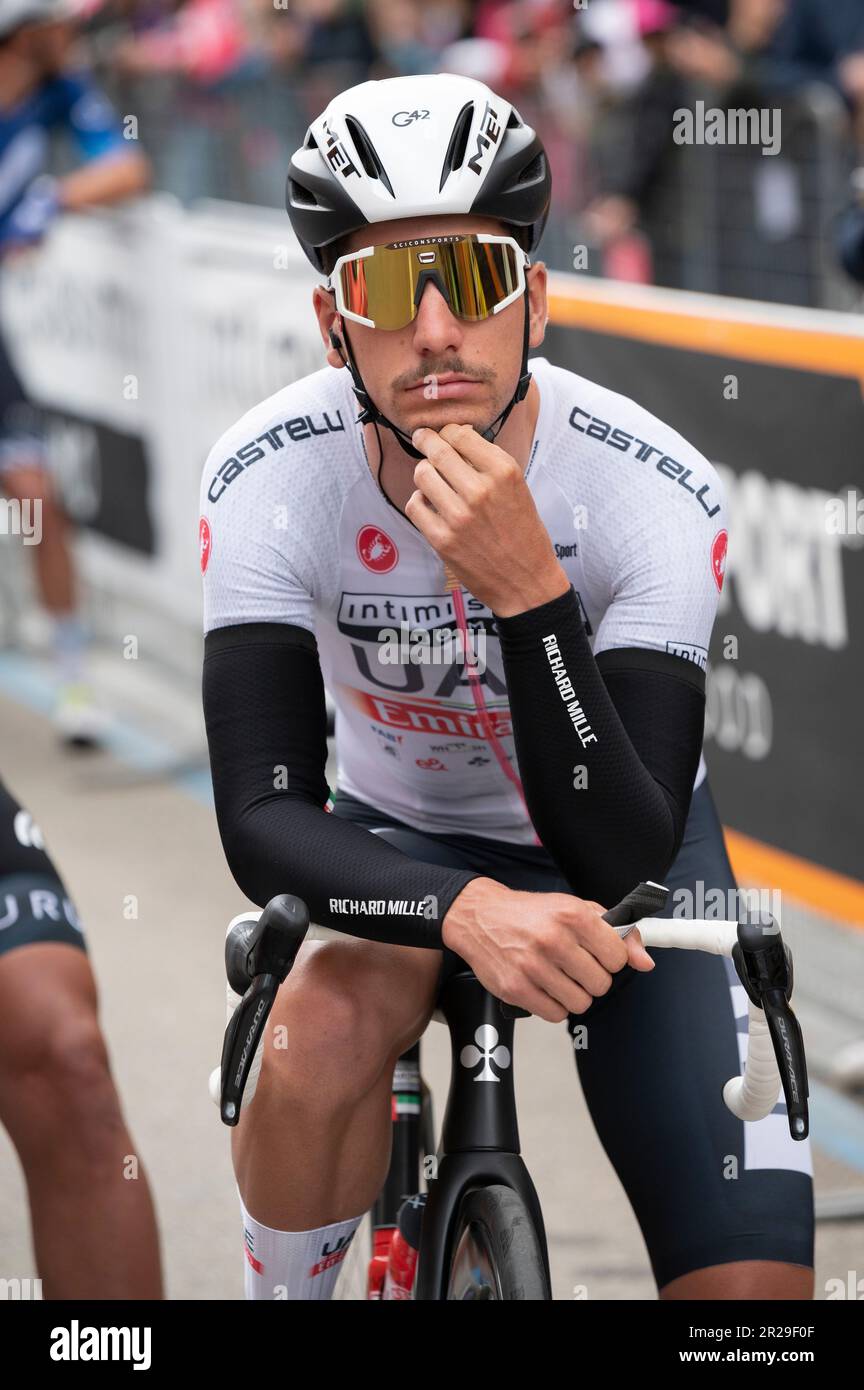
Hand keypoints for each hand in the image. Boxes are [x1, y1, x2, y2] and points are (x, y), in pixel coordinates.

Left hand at [405, 422, 568, 615]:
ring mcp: (458, 516)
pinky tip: (430, 505)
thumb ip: (489, 464)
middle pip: (437, 451)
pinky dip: (419, 501)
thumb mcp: (518, 489)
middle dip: (426, 440)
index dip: (448, 431)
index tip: (445, 434)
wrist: (526, 582)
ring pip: (422, 474)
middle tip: (422, 438)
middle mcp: (480, 490)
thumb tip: (457, 437)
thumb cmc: (524, 534)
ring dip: (424, 473)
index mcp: (504, 473)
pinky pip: (415, 505)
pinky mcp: (442, 539)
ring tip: (432, 479)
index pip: (461, 435)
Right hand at [442, 878, 653, 1022]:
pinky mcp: (516, 988)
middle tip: (574, 965)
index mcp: (573, 915)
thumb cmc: (530, 914)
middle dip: (592, 978)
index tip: (598, 954)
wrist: (480, 917)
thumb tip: (645, 962)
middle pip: (601, 984)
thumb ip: (616, 932)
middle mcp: (553, 939)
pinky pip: (555, 1014)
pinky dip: (554, 1005)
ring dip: (574, 994)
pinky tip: (543, 986)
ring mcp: (533, 966)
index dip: (610, 959)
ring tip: (558, 976)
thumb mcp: (575, 909)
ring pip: (581, 1003)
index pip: (618, 957)